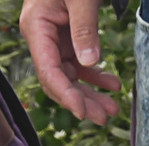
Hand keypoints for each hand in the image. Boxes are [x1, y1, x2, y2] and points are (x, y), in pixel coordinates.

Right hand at [20, 0, 121, 123]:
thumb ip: (84, 27)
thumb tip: (89, 63)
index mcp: (36, 26)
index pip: (49, 71)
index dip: (65, 95)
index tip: (83, 112)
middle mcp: (41, 36)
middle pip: (58, 79)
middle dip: (81, 100)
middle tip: (104, 117)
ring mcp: (54, 37)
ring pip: (69, 75)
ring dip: (90, 92)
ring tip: (111, 109)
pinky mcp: (67, 34)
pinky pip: (79, 62)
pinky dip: (95, 74)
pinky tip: (112, 85)